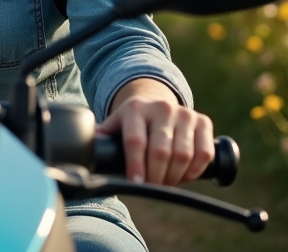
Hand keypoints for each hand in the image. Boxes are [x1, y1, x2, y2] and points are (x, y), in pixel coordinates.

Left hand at [97, 79, 213, 185]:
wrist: (157, 102)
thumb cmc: (132, 122)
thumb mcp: (115, 124)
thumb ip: (101, 138)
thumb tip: (83, 151)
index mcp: (135, 109)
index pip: (135, 140)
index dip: (136, 165)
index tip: (137, 184)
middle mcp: (161, 108)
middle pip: (160, 151)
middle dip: (156, 176)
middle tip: (152, 186)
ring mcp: (184, 113)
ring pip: (183, 154)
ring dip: (174, 176)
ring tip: (165, 182)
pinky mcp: (203, 121)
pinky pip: (203, 153)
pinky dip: (194, 170)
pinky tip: (184, 175)